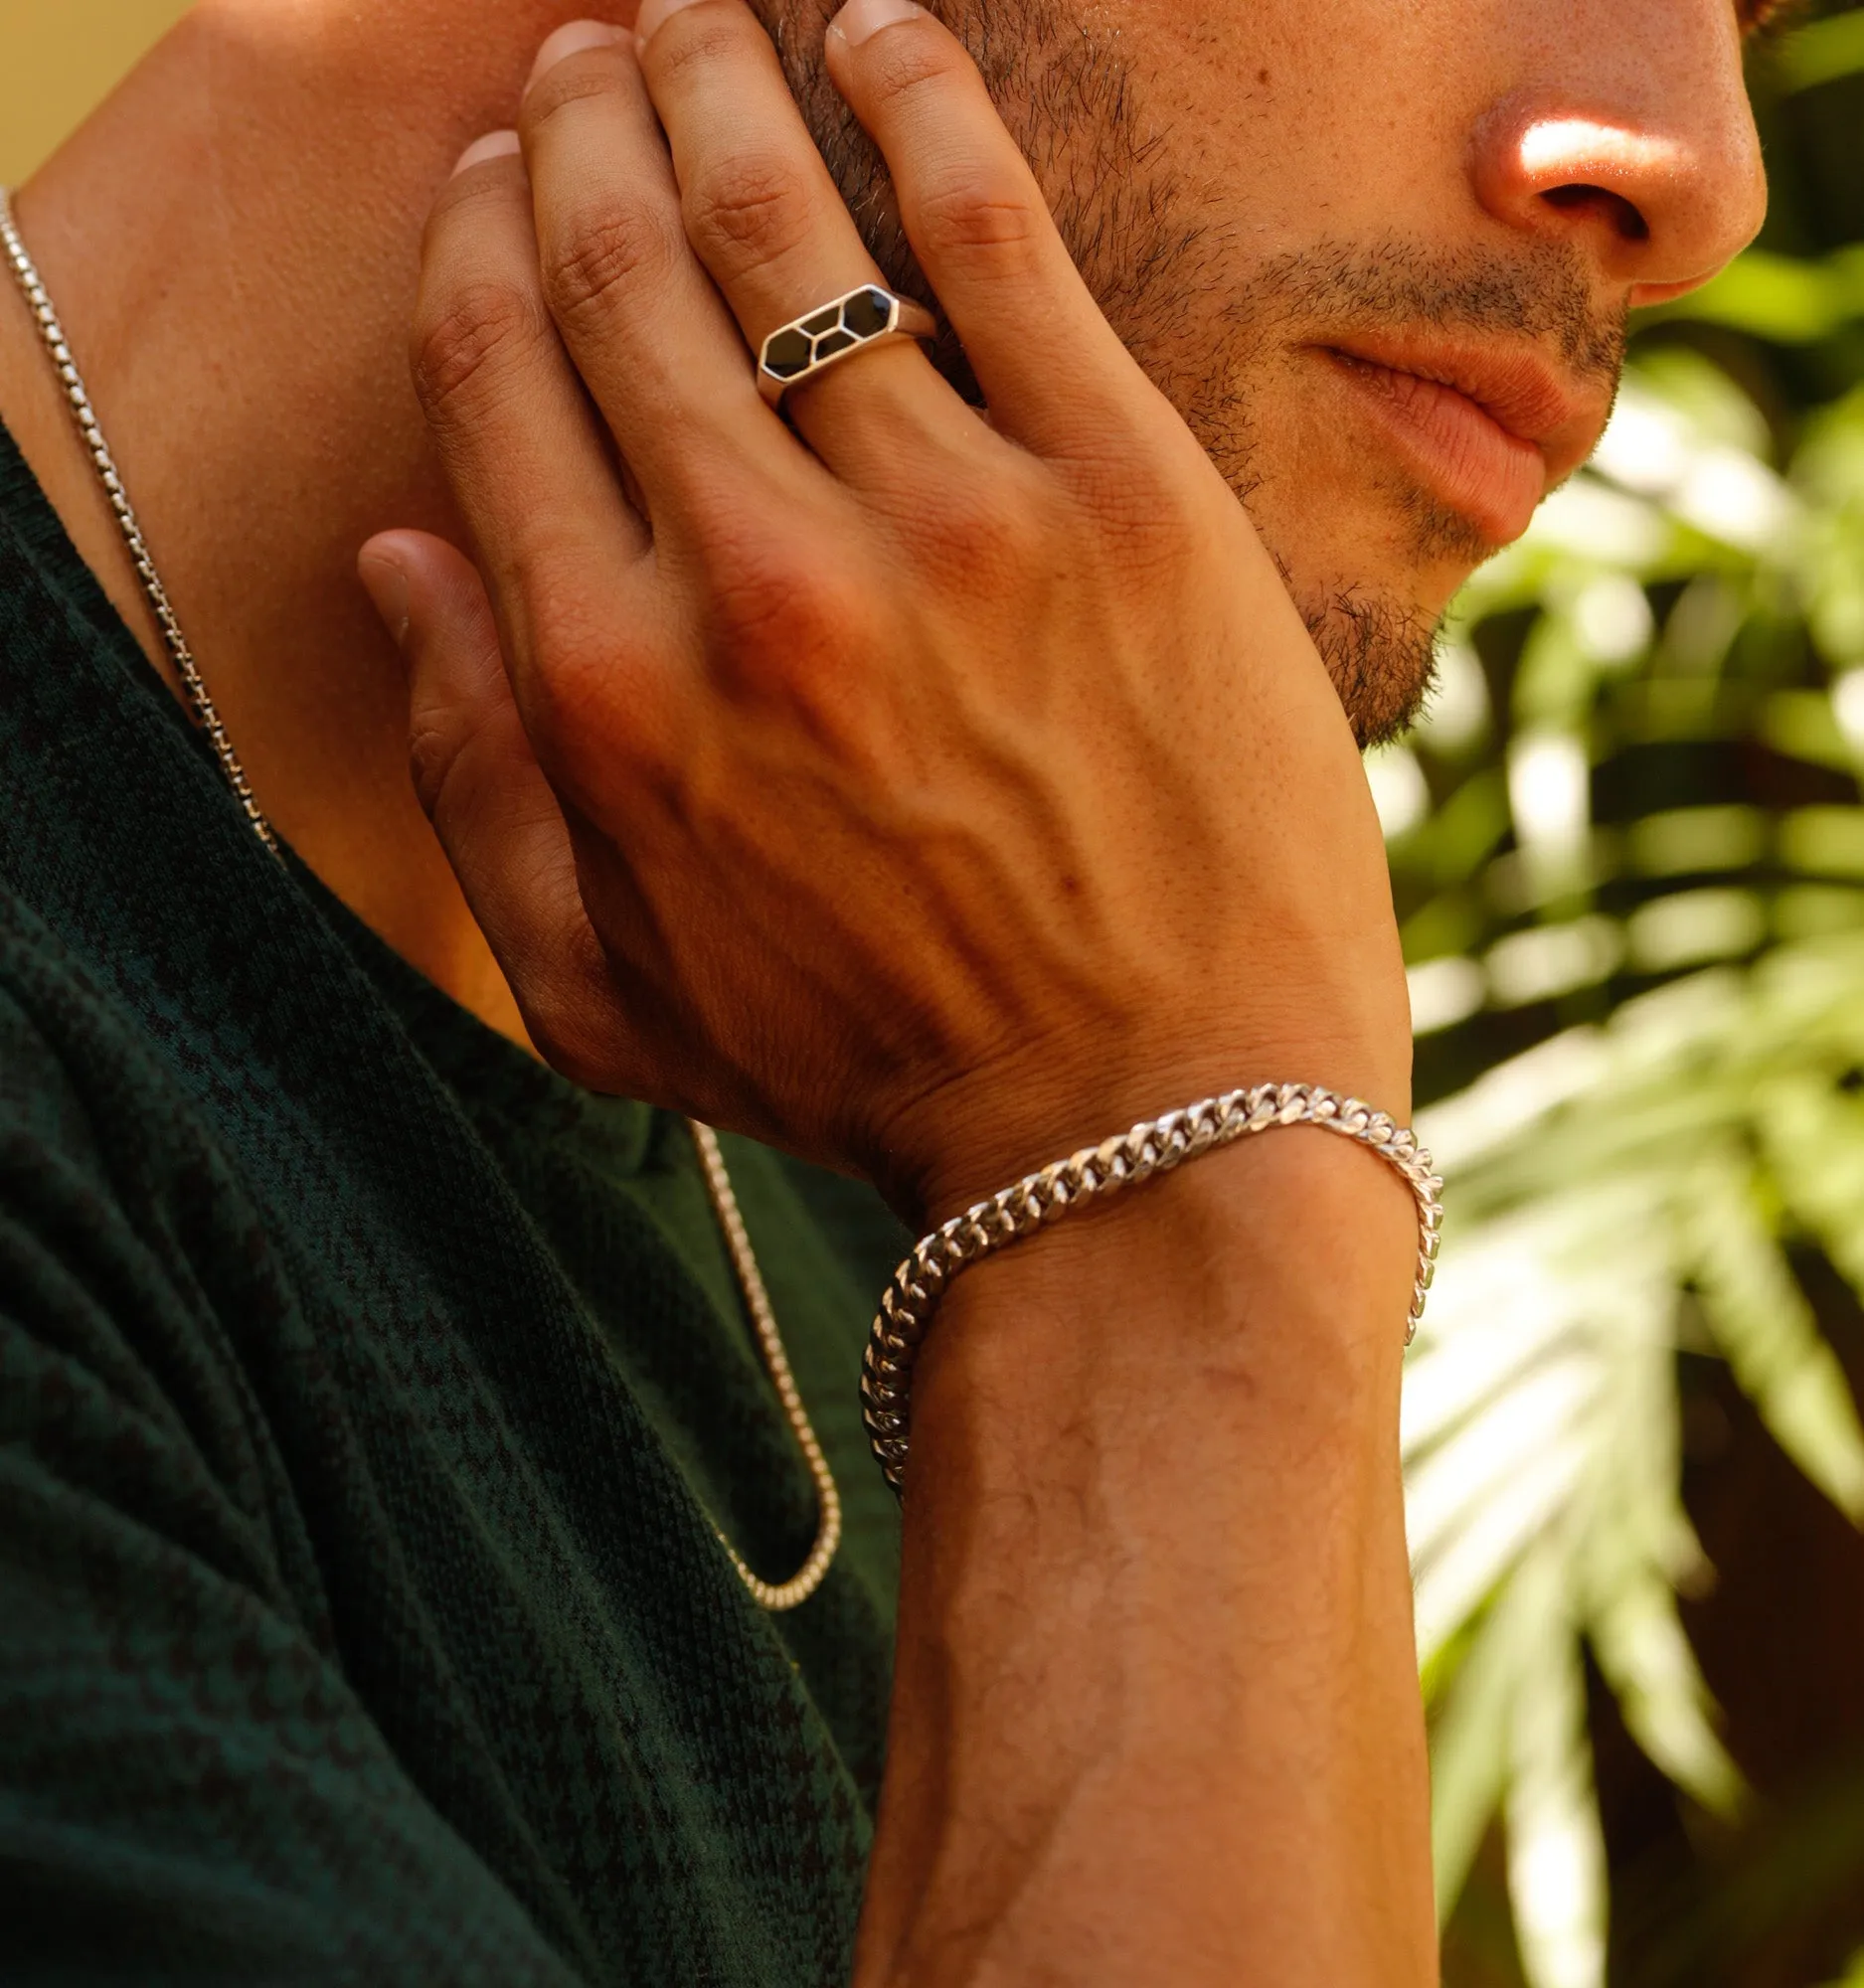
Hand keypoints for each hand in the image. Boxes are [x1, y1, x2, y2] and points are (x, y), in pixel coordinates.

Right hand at [365, 0, 1410, 1225]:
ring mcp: (952, 526)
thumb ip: (472, 779)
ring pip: (790, 226)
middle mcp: (757, 583)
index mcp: (612, 695)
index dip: (488, 252)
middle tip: (591, 60)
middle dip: (586, 131)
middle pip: (624, 274)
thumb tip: (401, 556)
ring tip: (700, 17)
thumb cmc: (873, 1072)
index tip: (506, 189)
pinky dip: (920, 103)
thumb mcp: (606, 995)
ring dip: (720, 83)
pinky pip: (997, 235)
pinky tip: (876, 30)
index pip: (502, 386)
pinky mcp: (1127, 499)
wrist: (1147, 1127)